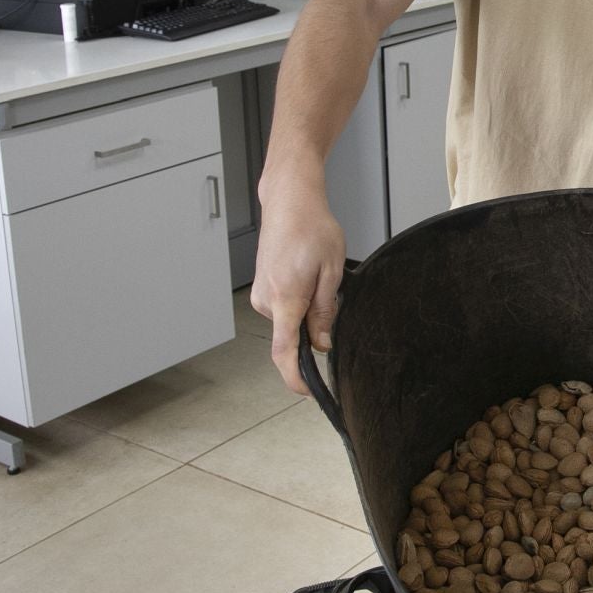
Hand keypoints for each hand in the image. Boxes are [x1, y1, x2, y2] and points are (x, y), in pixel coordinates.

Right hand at [249, 188, 345, 394]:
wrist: (289, 202)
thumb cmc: (312, 228)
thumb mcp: (331, 272)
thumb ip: (325, 311)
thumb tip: (322, 343)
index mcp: (285, 298)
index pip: (285, 351)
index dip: (295, 376)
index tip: (307, 390)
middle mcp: (266, 299)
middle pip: (292, 335)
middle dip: (314, 329)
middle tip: (330, 295)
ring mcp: (261, 294)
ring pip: (289, 320)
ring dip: (307, 310)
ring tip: (318, 275)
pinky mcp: (261, 288)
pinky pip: (283, 308)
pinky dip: (298, 302)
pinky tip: (307, 275)